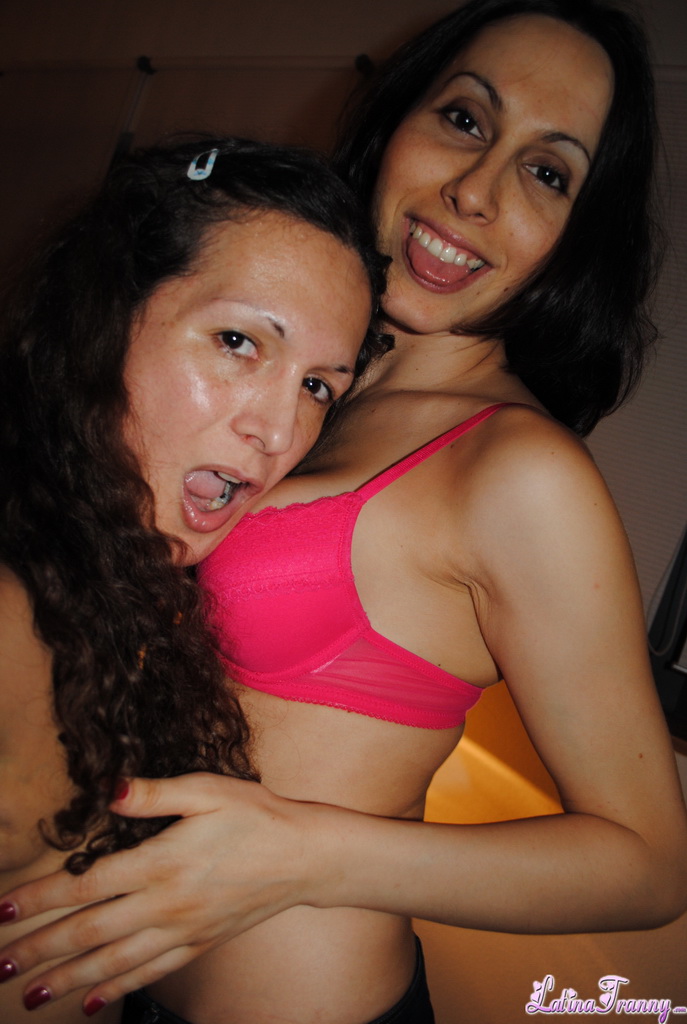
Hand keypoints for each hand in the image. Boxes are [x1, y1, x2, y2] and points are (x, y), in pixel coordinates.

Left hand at [0, 774, 317, 1012]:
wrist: (305, 855)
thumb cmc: (256, 815)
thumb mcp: (207, 789)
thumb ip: (154, 793)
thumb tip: (108, 790)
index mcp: (162, 861)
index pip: (87, 886)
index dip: (42, 899)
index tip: (5, 911)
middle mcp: (166, 903)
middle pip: (90, 933)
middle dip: (40, 949)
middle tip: (1, 965)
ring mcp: (182, 929)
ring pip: (114, 962)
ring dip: (67, 979)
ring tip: (30, 995)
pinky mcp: (198, 943)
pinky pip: (149, 973)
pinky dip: (117, 989)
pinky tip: (91, 1002)